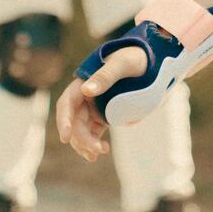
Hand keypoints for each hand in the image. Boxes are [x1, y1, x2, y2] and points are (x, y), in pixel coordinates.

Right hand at [55, 45, 147, 161]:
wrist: (149, 62)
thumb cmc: (134, 58)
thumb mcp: (122, 64)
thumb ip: (105, 76)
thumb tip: (86, 90)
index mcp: (82, 83)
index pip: (66, 104)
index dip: (64, 121)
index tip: (65, 138)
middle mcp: (84, 97)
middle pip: (74, 122)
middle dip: (81, 138)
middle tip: (96, 151)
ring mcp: (92, 108)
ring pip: (82, 130)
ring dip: (86, 144)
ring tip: (99, 153)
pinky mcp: (102, 115)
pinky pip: (93, 132)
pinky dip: (94, 142)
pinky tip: (102, 150)